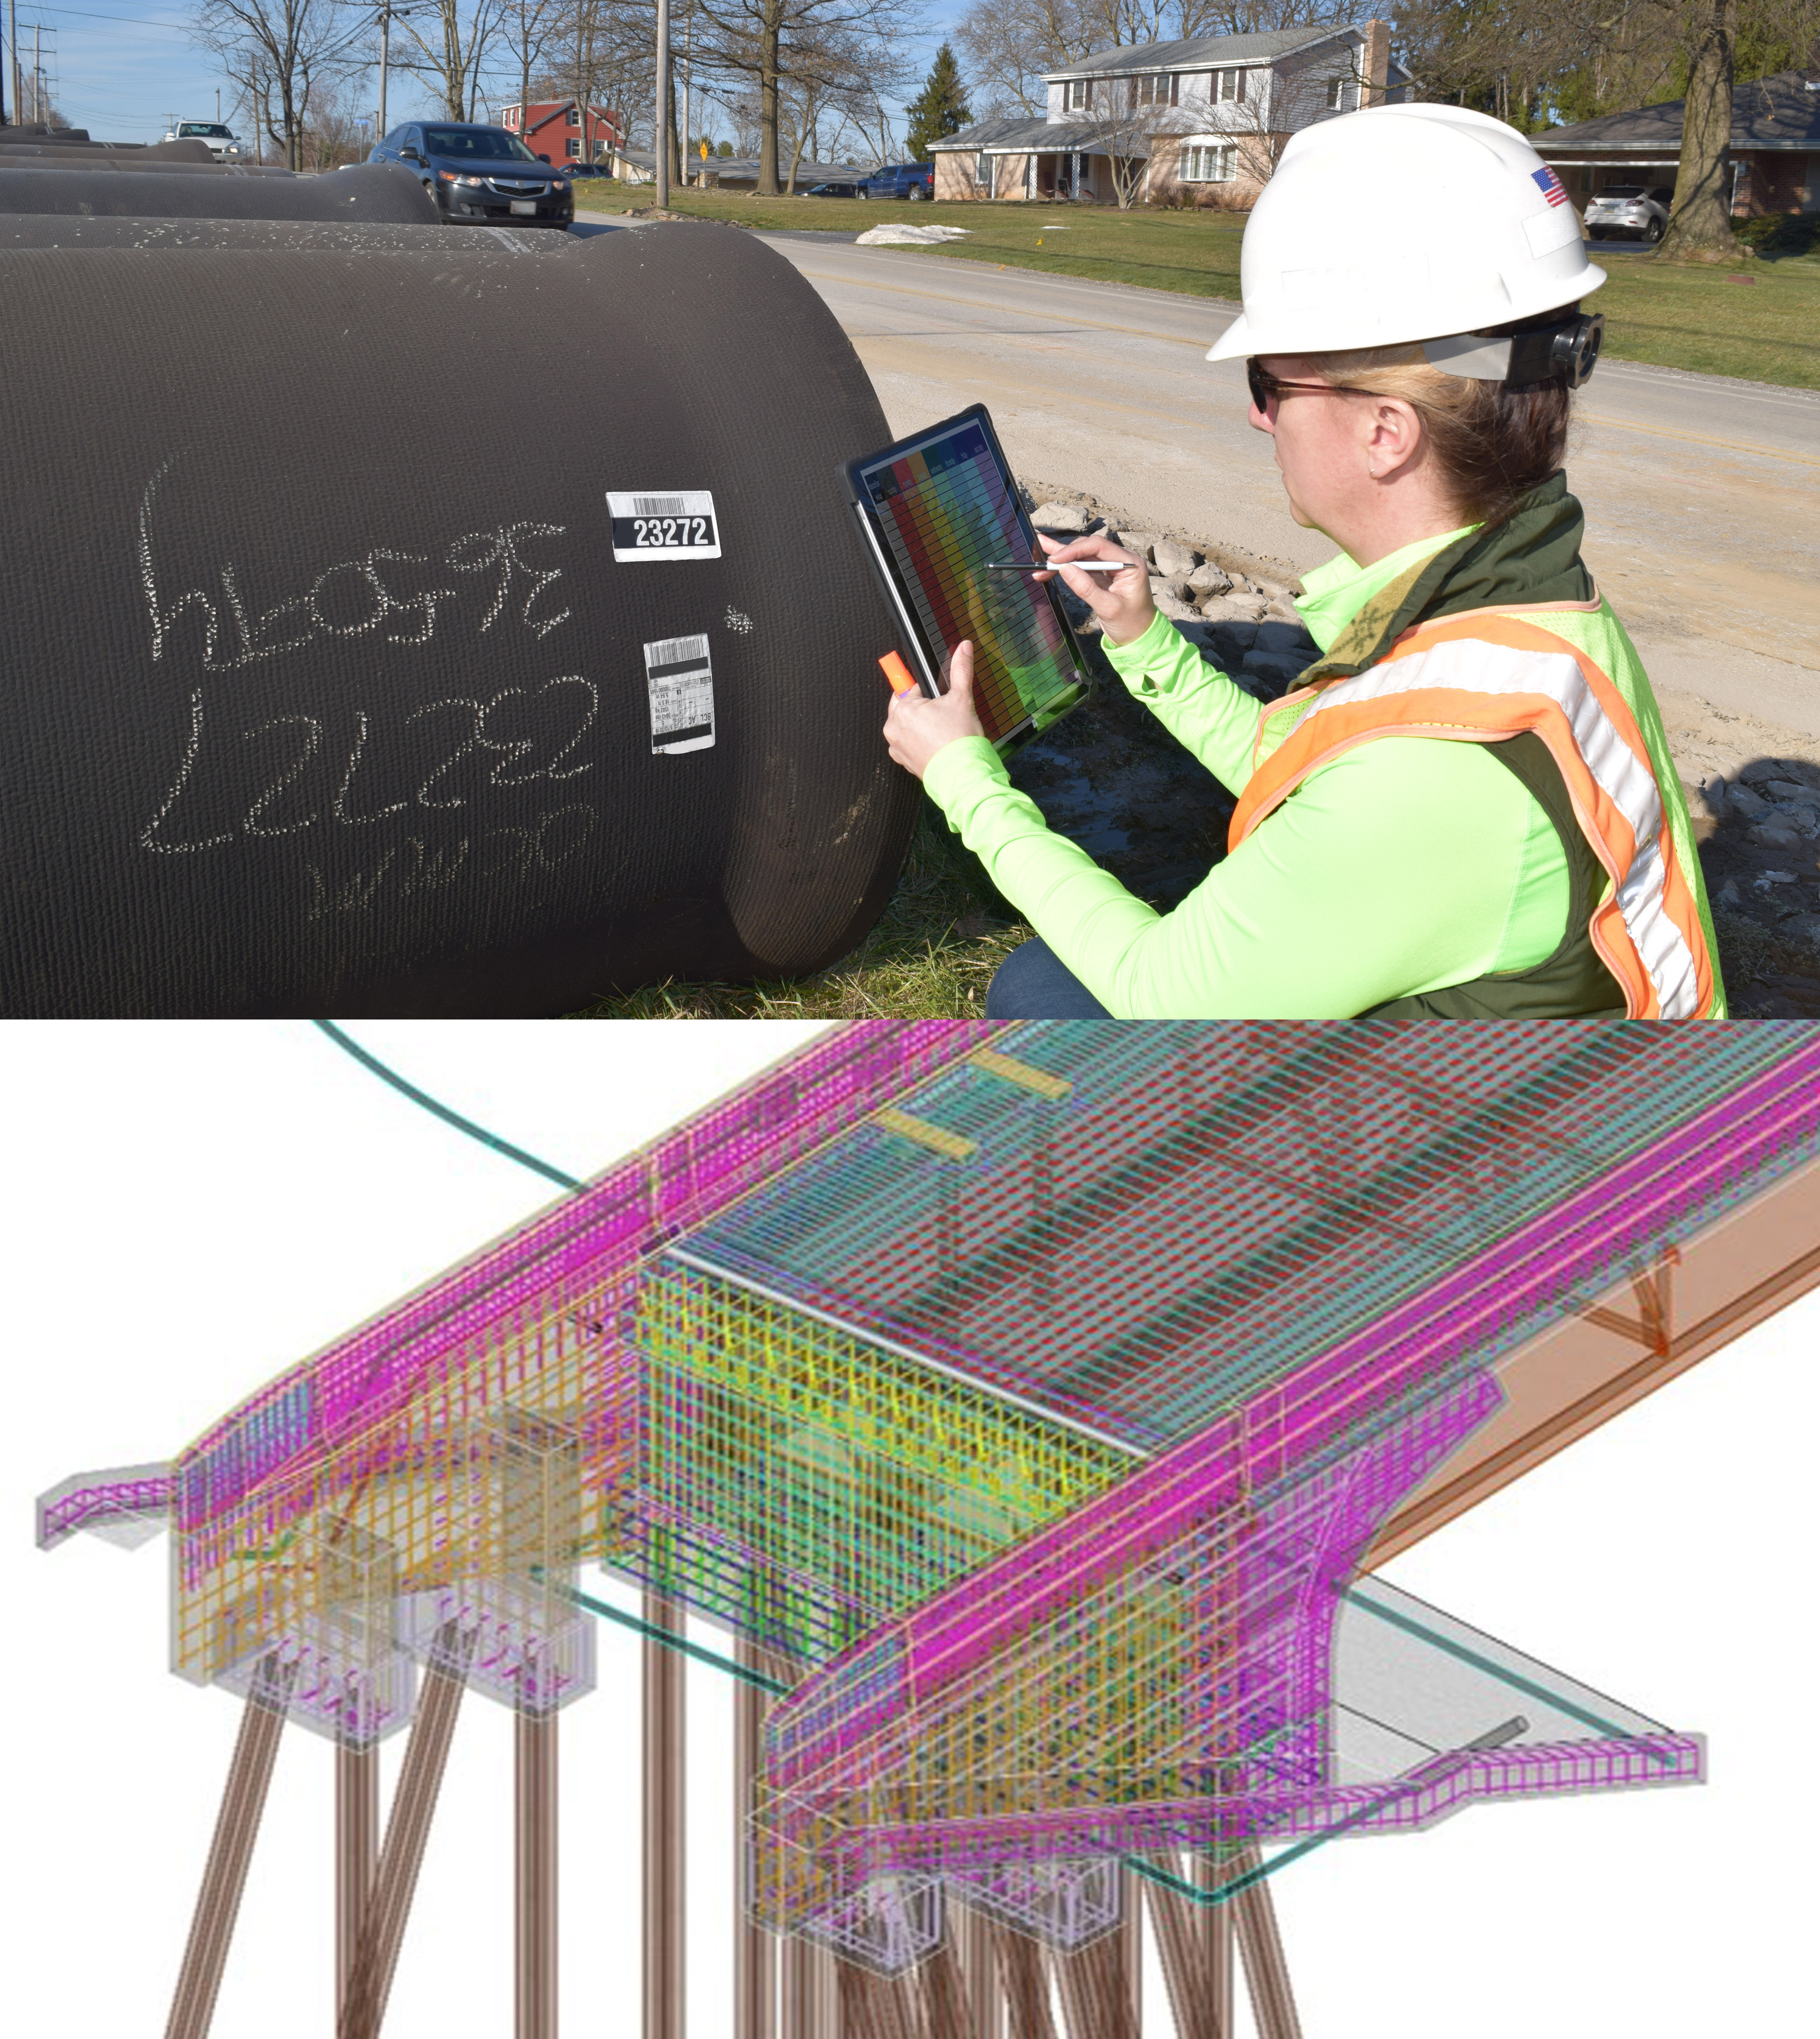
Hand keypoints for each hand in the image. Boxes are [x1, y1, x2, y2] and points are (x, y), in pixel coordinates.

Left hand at [884, 640, 986, 778]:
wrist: (964, 774)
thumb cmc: (960, 740)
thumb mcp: (962, 698)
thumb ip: (961, 669)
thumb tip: (963, 648)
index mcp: (903, 709)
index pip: (910, 687)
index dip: (927, 691)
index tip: (937, 697)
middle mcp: (894, 728)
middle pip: (904, 705)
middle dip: (921, 707)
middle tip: (942, 714)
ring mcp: (896, 746)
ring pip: (906, 725)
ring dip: (919, 724)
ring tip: (941, 730)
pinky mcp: (902, 760)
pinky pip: (907, 743)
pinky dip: (918, 741)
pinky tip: (935, 743)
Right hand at [1035, 531, 1153, 644]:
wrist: (1138, 638)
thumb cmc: (1131, 624)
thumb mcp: (1109, 608)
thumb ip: (1087, 588)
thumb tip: (1064, 569)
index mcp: (1130, 563)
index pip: (1099, 546)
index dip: (1075, 550)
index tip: (1055, 560)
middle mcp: (1121, 560)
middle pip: (1088, 548)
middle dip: (1065, 554)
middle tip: (1044, 562)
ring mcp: (1110, 567)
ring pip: (1082, 556)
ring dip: (1062, 558)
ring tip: (1040, 552)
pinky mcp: (1102, 576)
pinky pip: (1082, 567)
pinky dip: (1066, 568)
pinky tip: (1050, 563)